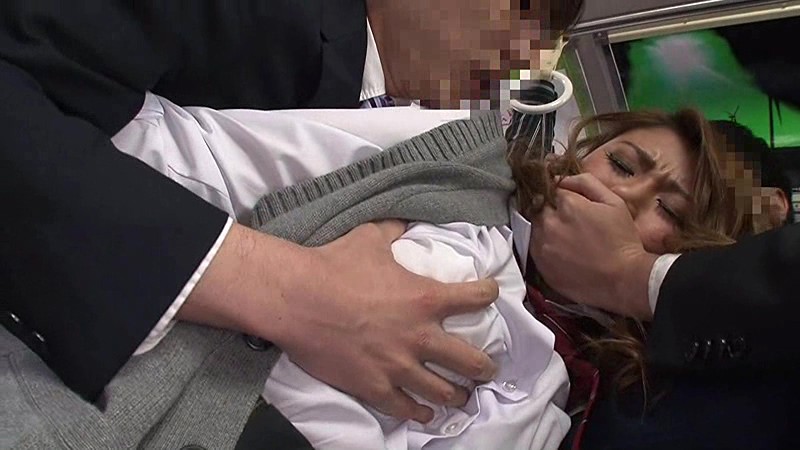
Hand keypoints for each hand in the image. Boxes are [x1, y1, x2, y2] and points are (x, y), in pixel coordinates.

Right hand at [269, 221, 498, 422]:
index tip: (491, 295)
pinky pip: (406, 409)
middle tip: (487, 369)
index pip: (475, 297)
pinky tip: (425, 414)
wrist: (297, 299)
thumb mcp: (370, 237)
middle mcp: (420, 336)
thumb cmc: (334, 264)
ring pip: (443, 392)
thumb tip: (403, 222)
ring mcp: (398, 366)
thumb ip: (395, 231)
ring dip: (458, 395)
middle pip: (471, 361)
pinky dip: (419, 413)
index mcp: (426, 298)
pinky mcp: (374, 386)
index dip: (488, 294)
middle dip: (484, 367)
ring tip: (462, 396)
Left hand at [530, 174, 657, 319]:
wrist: (623, 279)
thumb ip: (586, 183)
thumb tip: (562, 178)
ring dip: (544, 228)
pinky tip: (560, 251)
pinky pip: (533, 249)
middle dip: (549, 210)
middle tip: (568, 220)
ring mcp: (541, 246)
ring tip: (565, 237)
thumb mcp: (613, 202)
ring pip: (533, 228)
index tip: (568, 201)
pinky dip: (543, 246)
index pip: (551, 189)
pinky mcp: (540, 266)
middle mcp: (548, 224)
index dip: (560, 194)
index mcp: (566, 205)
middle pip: (538, 208)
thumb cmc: (622, 239)